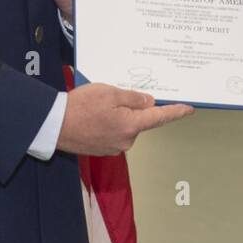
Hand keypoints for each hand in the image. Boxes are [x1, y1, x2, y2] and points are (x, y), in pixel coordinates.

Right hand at [57, 83, 193, 154]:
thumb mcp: (109, 93)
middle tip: (112, 97)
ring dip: (119, 116)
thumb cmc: (81, 106)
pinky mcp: (103, 150)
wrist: (53, 125)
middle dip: (132, 108)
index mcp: (131, 125)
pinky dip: (108, 124)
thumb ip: (133, 98)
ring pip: (125, 126)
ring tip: (96, 107)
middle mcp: (126, 141)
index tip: (189, 109)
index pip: (160, 117)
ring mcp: (114, 148)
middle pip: (139, 121)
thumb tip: (149, 103)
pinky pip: (114, 133)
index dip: (176, 112)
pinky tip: (93, 117)